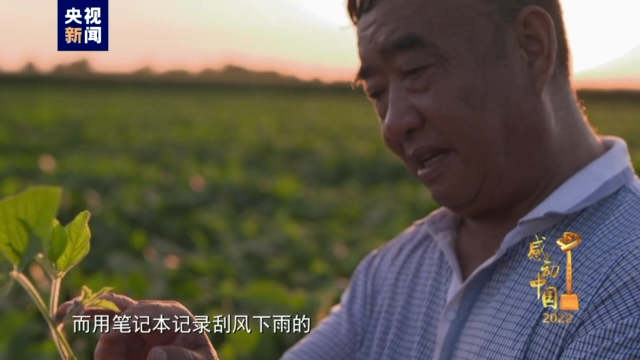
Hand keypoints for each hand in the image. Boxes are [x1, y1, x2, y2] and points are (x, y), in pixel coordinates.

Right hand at [55, 293, 218, 359]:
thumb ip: (181, 357)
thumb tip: (155, 354)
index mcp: (174, 316)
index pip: (147, 312)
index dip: (127, 321)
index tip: (110, 335)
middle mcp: (151, 317)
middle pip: (120, 307)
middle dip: (95, 307)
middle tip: (68, 312)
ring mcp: (136, 329)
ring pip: (106, 322)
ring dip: (90, 326)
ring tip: (79, 333)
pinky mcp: (125, 342)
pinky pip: (106, 340)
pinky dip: (96, 345)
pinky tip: (78, 333)